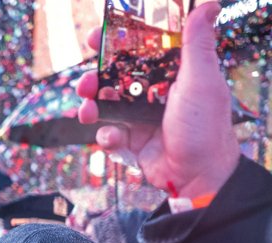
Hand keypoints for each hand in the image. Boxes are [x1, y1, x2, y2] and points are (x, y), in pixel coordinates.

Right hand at [77, 2, 239, 198]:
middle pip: (114, 78)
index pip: (138, 51)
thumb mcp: (201, 80)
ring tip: (86, 110)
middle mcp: (153, 95)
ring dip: (91, 106)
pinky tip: (114, 139)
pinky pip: (108, 134)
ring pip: (105, 106)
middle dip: (93, 78)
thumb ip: (196, 44)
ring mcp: (140, 119)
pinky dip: (106, 137)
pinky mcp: (131, 142)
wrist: (197, 175)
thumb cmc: (204, 127)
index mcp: (171, 75)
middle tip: (84, 82)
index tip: (95, 37)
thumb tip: (207, 6)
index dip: (116, 43)